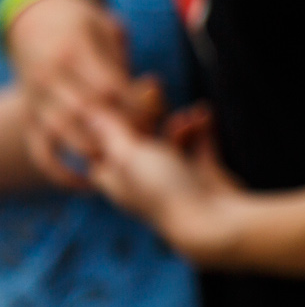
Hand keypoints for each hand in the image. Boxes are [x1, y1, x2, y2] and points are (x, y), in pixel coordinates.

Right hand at [6, 0, 159, 185]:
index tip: (158, 118)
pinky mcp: (29, 117)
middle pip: (88, 113)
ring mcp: (35, 99)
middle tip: (148, 144)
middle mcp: (49, 78)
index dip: (136, 108)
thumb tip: (150, 90)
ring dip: (95, 153)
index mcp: (73, 53)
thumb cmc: (85, 26)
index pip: (109, 88)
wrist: (37, 21)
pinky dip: (61, 172)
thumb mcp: (108, 31)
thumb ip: (125, 64)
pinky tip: (88, 183)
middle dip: (121, 132)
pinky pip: (41, 151)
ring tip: (124, 162)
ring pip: (63, 134)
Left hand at [77, 103, 241, 260]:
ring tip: (190, 114)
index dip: (107, 120)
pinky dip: (201, 126)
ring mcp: (174, 178)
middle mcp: (143, 179)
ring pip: (169, 139)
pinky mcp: (202, 174)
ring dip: (179, 121)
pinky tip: (205, 113)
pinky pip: (199, 142)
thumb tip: (88, 112)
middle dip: (146, 112)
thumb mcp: (129, 155)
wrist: (215, 220)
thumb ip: (110, 131)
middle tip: (153, 85)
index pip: (102, 145)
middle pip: (138, 138)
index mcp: (117, 179)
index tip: (115, 96)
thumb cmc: (167, 191)